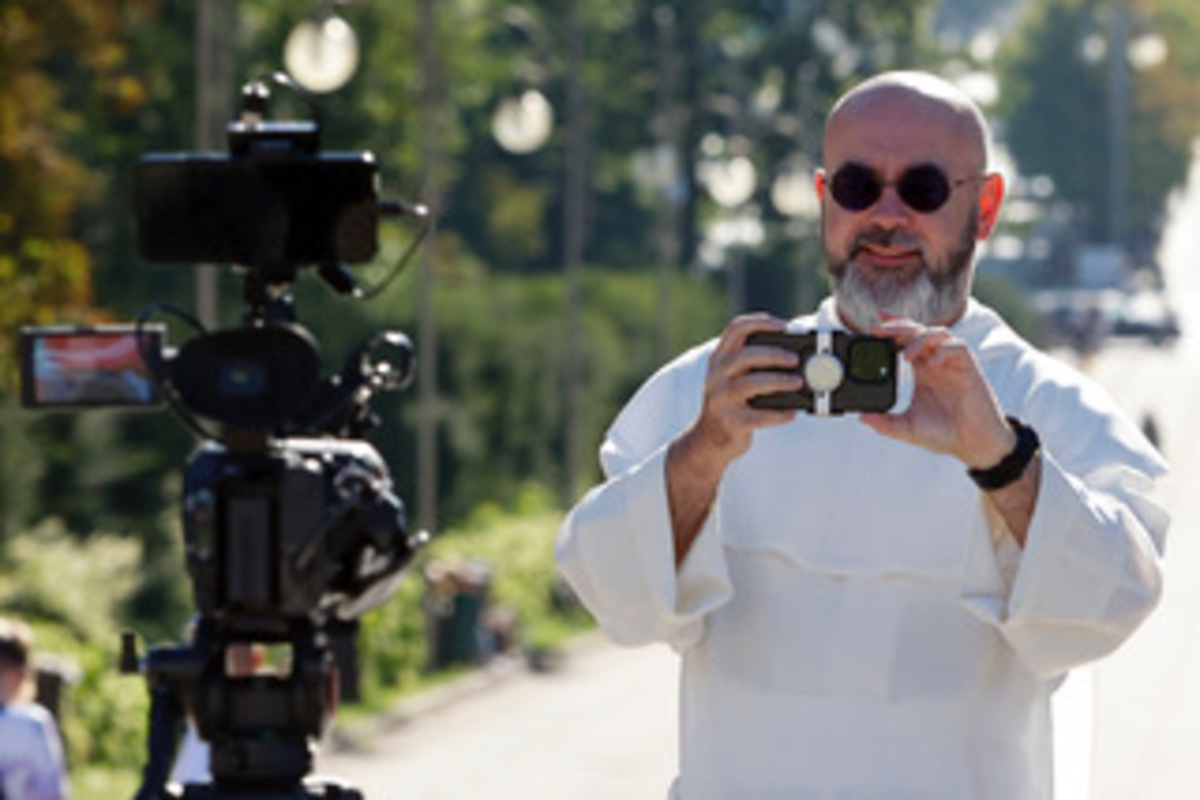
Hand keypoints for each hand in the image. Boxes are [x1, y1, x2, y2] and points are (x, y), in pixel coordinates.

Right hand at [680, 314, 804, 470]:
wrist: (709, 439)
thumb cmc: (730, 403)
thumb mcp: (731, 378)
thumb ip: (752, 364)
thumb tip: (794, 356)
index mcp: (719, 359)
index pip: (736, 329)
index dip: (760, 323)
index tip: (783, 327)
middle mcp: (716, 376)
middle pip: (744, 356)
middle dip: (773, 354)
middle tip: (795, 359)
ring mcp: (721, 399)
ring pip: (750, 384)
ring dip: (778, 381)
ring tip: (798, 382)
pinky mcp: (730, 422)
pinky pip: (759, 416)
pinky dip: (779, 414)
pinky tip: (792, 413)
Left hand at [861, 316, 1014, 468]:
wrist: (973, 445)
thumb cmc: (943, 434)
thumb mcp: (908, 428)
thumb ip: (885, 423)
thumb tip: (862, 417)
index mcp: (921, 371)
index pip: (905, 341)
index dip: (892, 329)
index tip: (872, 327)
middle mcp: (936, 363)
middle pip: (918, 331)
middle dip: (898, 326)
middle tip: (878, 330)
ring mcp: (953, 364)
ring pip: (938, 333)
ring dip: (919, 339)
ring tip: (905, 356)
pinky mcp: (969, 370)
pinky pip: (958, 348)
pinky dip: (943, 351)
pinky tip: (932, 363)